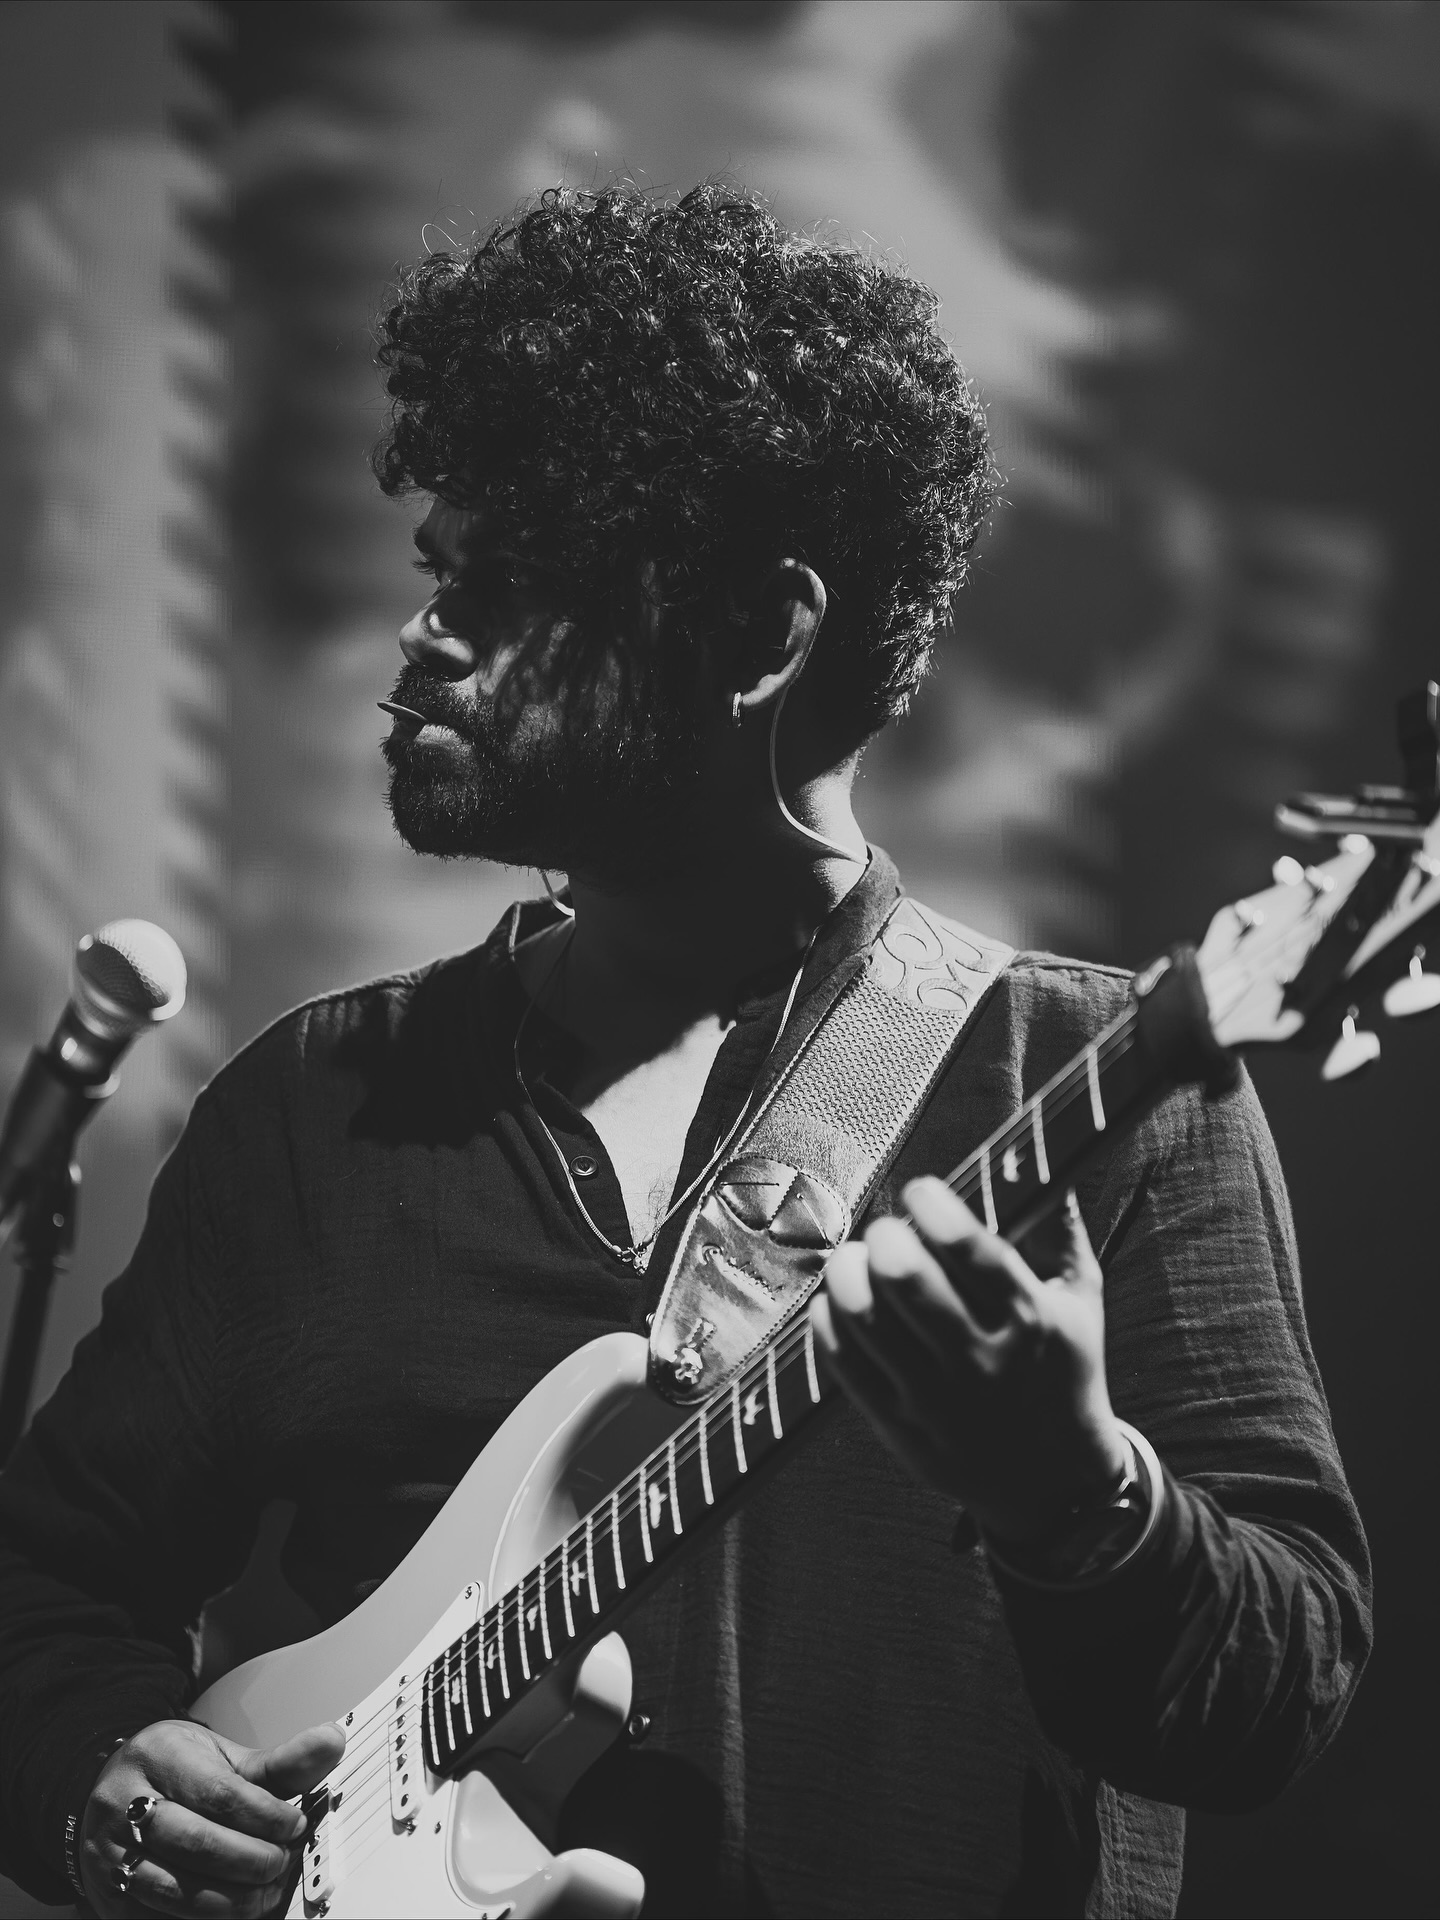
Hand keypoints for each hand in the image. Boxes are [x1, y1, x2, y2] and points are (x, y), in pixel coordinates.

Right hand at [79, 1717, 344, 1915]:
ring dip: (230, 1900)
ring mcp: (108, 1854)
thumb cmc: (175, 1771)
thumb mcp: (222, 1756)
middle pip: (194, 1842)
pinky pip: (156, 1917)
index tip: (297, 1825)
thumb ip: (280, 1760)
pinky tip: (232, 1913)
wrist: (112, 1789)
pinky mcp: (107, 1897)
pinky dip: (201, 1919)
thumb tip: (332, 1742)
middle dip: (250, 1860)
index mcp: (158, 1756)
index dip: (265, 1816)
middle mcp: (123, 1805)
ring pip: (172, 1888)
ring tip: (266, 1894)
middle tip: (283, 1864)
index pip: (219, 1792)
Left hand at [810, 1176, 1126, 1544]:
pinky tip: (834, 1299)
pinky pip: (845, 1367)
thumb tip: (1042, 1153)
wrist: (1055, 1484)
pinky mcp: (900, 1428)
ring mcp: (937, 1401)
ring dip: (848, 1276)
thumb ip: (1061, 1228)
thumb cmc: (1062, 1370)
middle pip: (911, 1287)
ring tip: (854, 1258)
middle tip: (885, 1231)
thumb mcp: (1080, 1301)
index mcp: (1031, 1322)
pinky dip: (829, 1322)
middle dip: (886, 1241)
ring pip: (868, 1324)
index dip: (938, 1214)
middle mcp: (983, 1363)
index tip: (921, 1191)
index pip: (977, 1257)